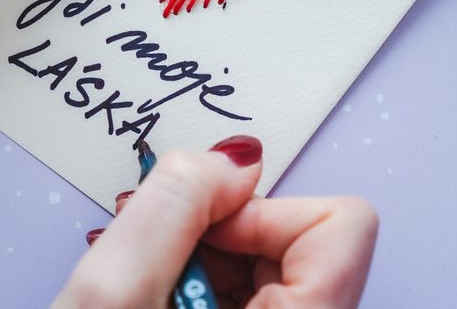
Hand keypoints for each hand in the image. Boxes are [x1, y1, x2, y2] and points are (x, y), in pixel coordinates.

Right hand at [55, 136, 377, 307]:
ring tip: (159, 303)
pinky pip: (254, 298)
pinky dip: (203, 290)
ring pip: (275, 269)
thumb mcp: (113, 298)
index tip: (202, 236)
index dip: (262, 214)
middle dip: (225, 241)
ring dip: (207, 266)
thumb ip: (175, 205)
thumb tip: (232, 162)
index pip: (343, 226)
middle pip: (306, 242)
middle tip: (166, 276)